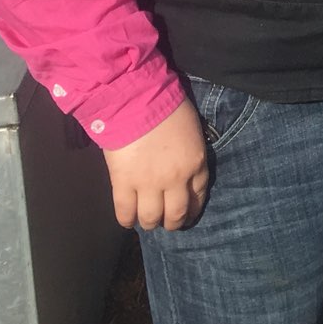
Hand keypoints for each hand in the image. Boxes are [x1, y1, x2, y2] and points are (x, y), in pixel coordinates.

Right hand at [101, 98, 210, 230]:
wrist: (137, 99)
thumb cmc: (167, 106)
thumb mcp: (191, 130)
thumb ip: (190, 152)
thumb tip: (184, 167)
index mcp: (196, 163)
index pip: (198, 196)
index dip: (192, 209)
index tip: (187, 215)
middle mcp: (176, 179)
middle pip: (177, 214)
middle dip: (173, 223)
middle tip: (167, 223)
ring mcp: (149, 184)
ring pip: (152, 218)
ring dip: (150, 223)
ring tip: (147, 222)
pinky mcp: (124, 183)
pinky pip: (125, 212)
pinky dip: (127, 220)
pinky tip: (128, 220)